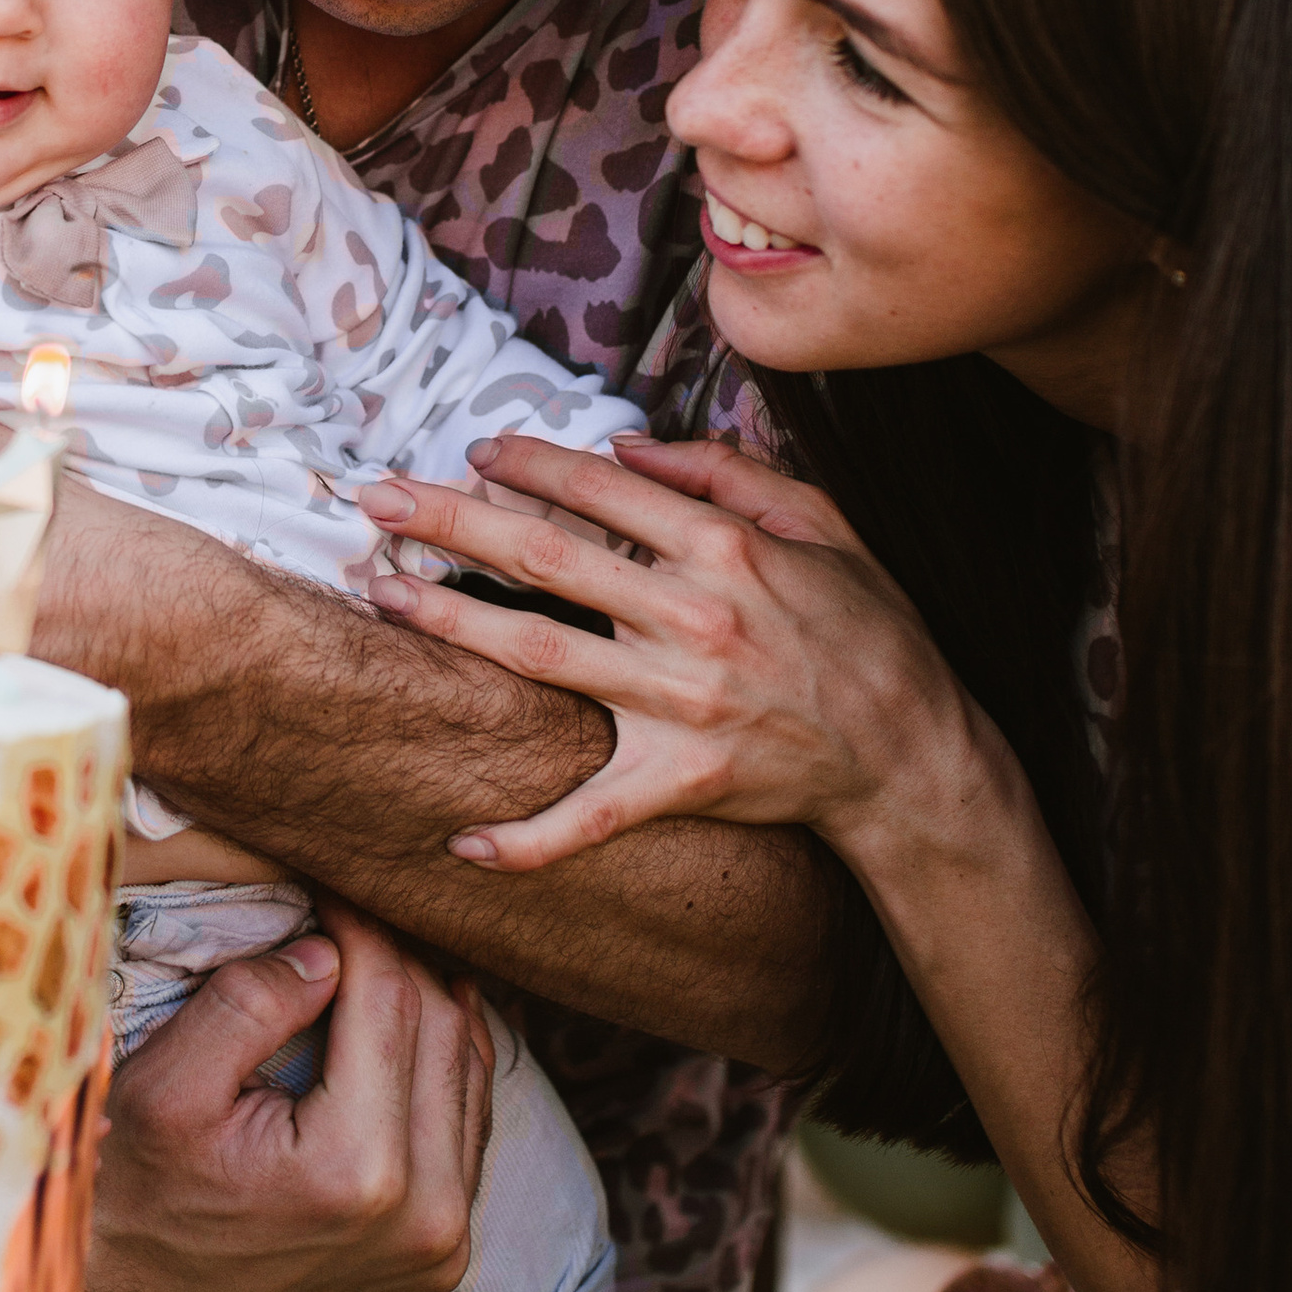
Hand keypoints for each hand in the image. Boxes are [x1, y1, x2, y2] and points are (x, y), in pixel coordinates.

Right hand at [82, 900, 494, 1291]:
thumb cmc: (134, 1185)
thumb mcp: (165, 1084)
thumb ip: (251, 1003)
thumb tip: (328, 949)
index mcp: (357, 1170)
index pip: (389, 1000)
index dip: (360, 926)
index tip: (327, 882)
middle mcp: (423, 1215)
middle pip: (441, 1030)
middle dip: (396, 956)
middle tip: (349, 908)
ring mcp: (441, 1244)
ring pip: (469, 1071)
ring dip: (430, 1003)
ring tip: (376, 952)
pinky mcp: (441, 1256)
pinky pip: (467, 1126)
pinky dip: (442, 1064)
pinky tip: (409, 1020)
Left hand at [355, 434, 973, 868]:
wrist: (916, 756)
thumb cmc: (870, 632)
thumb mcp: (823, 525)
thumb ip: (728, 473)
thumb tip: (631, 447)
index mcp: (725, 549)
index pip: (600, 491)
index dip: (528, 464)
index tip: (472, 450)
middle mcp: (691, 619)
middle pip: (546, 560)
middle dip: (451, 522)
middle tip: (375, 498)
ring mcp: (680, 705)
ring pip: (541, 658)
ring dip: (453, 623)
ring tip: (384, 593)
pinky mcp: (681, 782)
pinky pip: (592, 817)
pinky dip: (530, 839)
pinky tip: (464, 844)